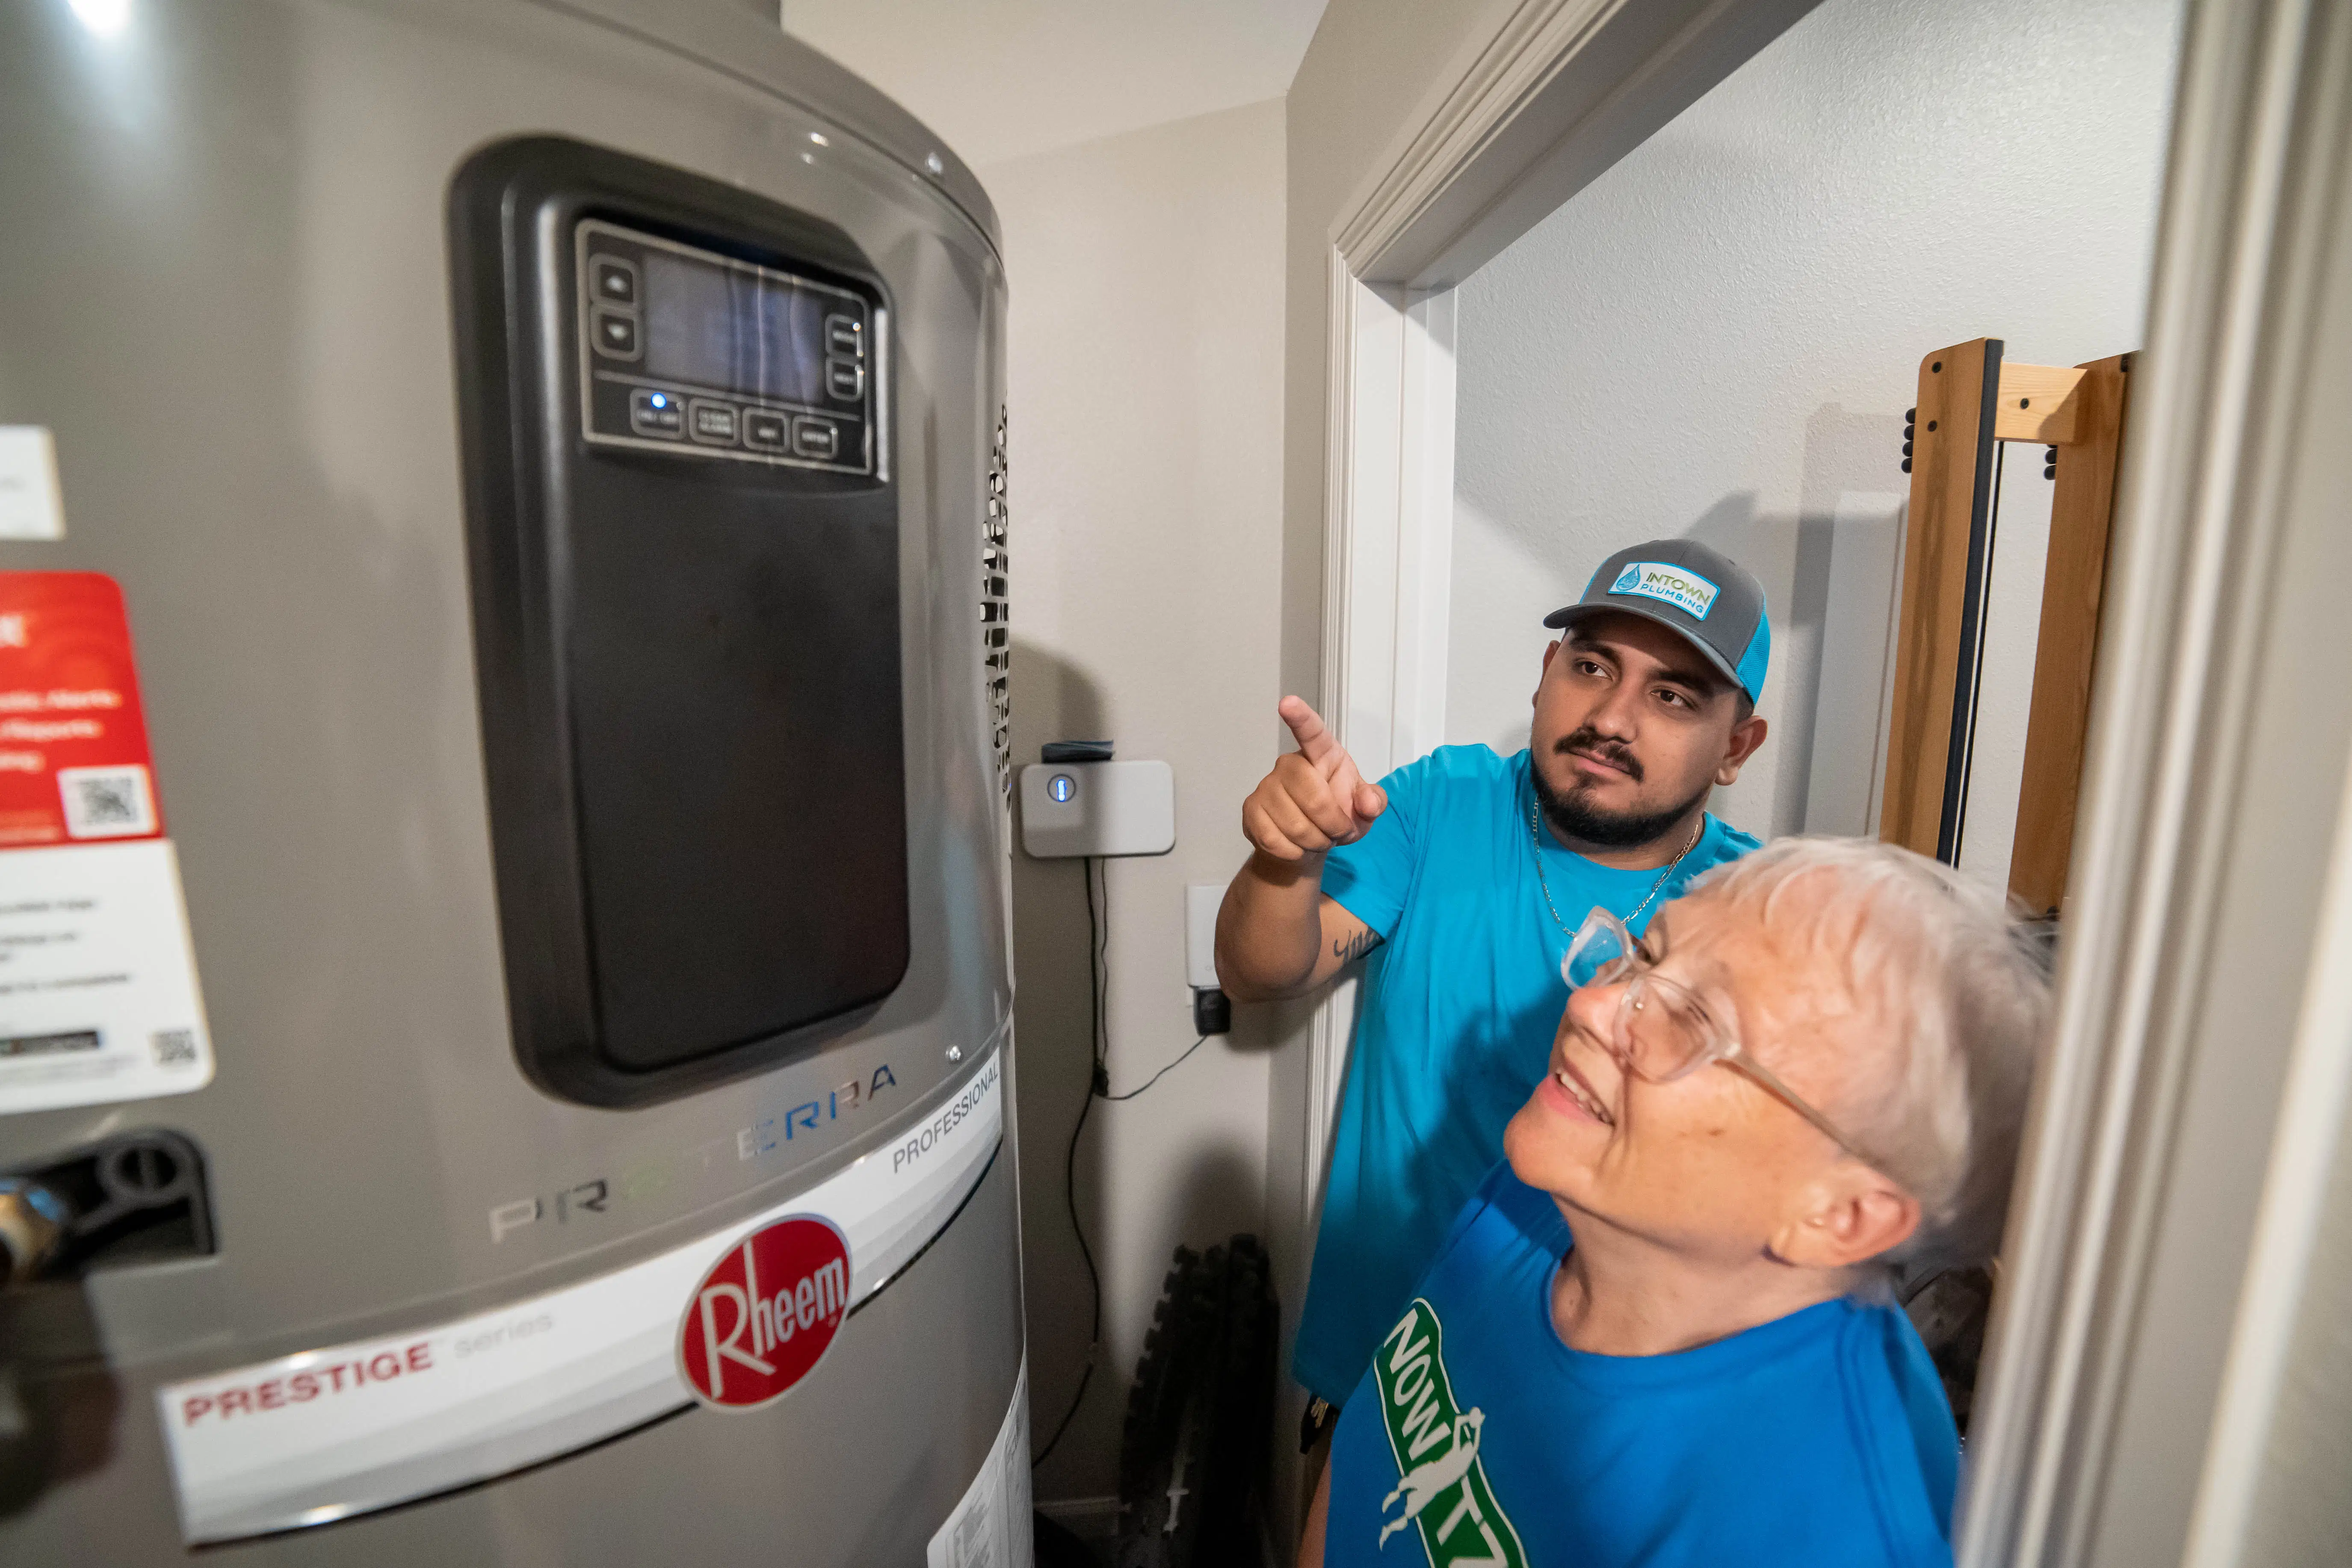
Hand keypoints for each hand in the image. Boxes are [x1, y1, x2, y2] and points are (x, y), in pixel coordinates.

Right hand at [1240, 697, 1388, 860]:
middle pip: (1312, 795)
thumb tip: (1369, 803)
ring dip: (1315, 841)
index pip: (1312, 732)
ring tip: (1320, 839)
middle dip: (1332, 824)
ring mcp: (1266, 786)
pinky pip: (1273, 838)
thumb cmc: (1337, 816)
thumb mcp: (1364, 810)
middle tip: (1338, 832)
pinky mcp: (1250, 809)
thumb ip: (1373, 802)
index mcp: (1322, 754)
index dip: (1300, 717)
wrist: (1306, 844)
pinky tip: (1298, 847)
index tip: (1287, 703)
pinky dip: (1293, 851)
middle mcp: (1289, 764)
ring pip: (1294, 823)